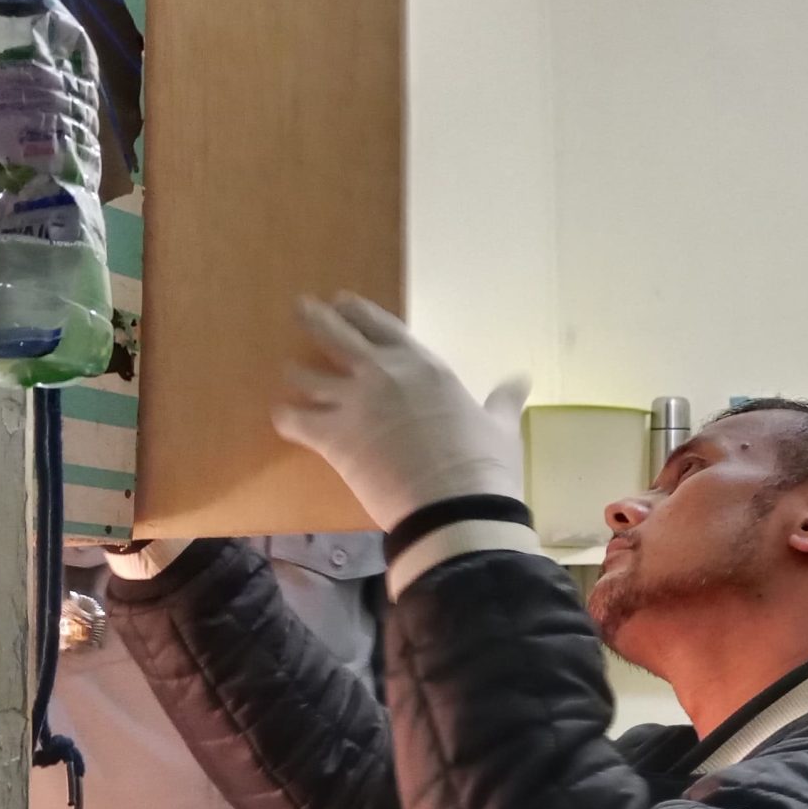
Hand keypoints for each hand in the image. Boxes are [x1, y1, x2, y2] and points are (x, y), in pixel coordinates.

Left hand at [273, 294, 530, 530]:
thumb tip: (522, 380)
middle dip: (316, 318)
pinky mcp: (332, 438)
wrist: (453, 506)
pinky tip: (285, 417)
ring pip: (306, 374)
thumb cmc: (483, 465)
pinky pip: (294, 419)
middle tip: (302, 308)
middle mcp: (382, 374)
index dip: (358, 311)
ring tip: (290, 371)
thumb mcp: (499, 426)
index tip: (342, 302)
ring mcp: (353, 403)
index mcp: (424, 366)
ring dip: (297, 372)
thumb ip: (503, 400)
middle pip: (336, 334)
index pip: (382, 325)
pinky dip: (287, 417)